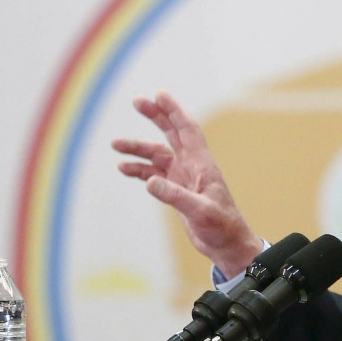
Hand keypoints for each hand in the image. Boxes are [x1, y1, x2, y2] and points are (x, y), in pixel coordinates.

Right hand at [111, 89, 261, 275]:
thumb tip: (149, 181)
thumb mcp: (200, 211)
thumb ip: (174, 196)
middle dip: (156, 116)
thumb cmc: (221, 227)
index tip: (160, 94)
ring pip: (157, 155)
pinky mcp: (176, 191)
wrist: (226, 245)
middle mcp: (192, 166)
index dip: (175, 111)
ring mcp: (183, 178)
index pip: (188, 130)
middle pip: (171, 134)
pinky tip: (123, 168)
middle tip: (137, 101)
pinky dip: (139, 170)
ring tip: (115, 145)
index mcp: (202, 164)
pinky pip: (153, 175)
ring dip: (138, 148)